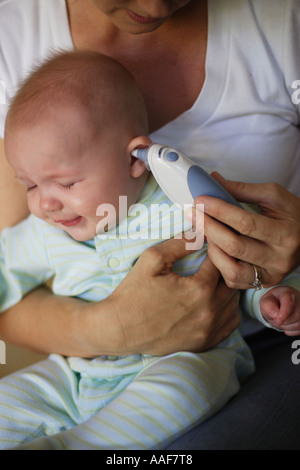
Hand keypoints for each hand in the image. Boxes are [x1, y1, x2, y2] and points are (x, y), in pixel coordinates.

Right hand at [110, 236, 240, 355]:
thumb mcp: (152, 259)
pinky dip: (227, 311)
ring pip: (234, 304)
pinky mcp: (204, 343)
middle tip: (212, 262)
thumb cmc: (133, 293)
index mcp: (199, 289)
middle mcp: (209, 311)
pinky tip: (215, 302)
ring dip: (228, 290)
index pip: (220, 262)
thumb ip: (180, 243)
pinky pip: (230, 324)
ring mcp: (208, 331)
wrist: (119, 329)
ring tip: (214, 281)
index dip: (215, 250)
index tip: (208, 245)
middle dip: (224, 269)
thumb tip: (200, 232)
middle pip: (232, 283)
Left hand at [193, 175, 299, 288]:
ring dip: (211, 247)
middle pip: (234, 246)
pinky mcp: (262, 283)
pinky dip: (219, 264)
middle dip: (208, 227)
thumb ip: (243, 190)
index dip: (220, 211)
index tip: (201, 200)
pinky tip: (214, 247)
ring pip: (230, 268)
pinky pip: (233, 280)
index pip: (246, 223)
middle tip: (193, 212)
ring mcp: (270, 274)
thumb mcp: (274, 196)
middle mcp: (279, 258)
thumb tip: (213, 182)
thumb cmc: (292, 214)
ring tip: (203, 230)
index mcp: (285, 233)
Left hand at [260, 286, 299, 335]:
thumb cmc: (273, 301)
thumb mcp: (265, 301)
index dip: (284, 313)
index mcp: (287, 293)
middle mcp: (299, 300)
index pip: (289, 302)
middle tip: (277, 318)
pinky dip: (291, 330)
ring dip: (287, 327)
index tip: (278, 320)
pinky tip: (288, 323)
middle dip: (284, 321)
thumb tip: (275, 315)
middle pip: (296, 315)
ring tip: (282, 320)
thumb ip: (267, 305)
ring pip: (298, 324)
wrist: (279, 303)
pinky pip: (299, 329)